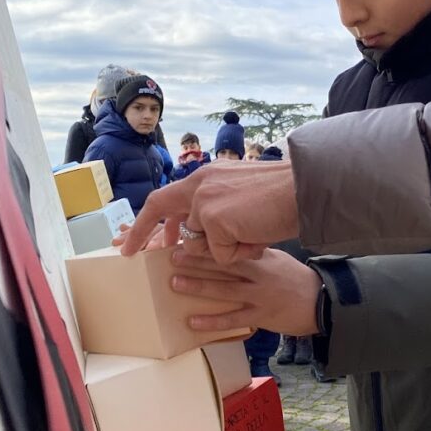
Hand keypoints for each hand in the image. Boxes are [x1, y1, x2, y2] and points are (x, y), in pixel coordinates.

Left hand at [121, 160, 298, 262]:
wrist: (306, 189)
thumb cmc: (285, 196)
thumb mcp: (243, 197)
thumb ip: (219, 209)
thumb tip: (201, 233)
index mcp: (208, 176)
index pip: (167, 197)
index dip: (149, 219)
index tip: (133, 238)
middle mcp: (201, 185)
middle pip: (160, 208)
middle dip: (139, 232)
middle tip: (124, 249)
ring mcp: (206, 202)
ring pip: (200, 242)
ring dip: (227, 248)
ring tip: (252, 234)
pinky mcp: (215, 220)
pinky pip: (222, 254)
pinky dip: (242, 252)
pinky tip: (258, 235)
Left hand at [170, 248, 321, 335]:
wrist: (323, 303)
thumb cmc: (298, 281)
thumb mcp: (279, 260)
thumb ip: (257, 255)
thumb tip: (234, 247)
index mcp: (262, 258)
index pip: (231, 248)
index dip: (208, 245)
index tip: (187, 240)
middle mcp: (259, 275)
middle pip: (223, 267)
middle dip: (196, 262)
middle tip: (171, 258)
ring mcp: (259, 296)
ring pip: (224, 290)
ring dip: (198, 287)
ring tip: (174, 283)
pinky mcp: (261, 316)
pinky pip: (233, 319)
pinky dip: (212, 321)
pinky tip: (193, 321)